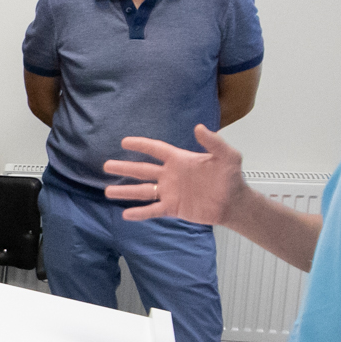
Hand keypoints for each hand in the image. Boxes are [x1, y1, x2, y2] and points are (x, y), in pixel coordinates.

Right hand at [106, 123, 244, 223]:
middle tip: (107, 165)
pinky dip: (139, 213)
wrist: (233, 203)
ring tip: (108, 190)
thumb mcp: (227, 156)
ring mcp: (169, 192)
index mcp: (179, 160)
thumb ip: (214, 142)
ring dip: (126, 190)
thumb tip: (198, 127)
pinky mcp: (172, 208)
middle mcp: (170, 175)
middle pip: (142, 170)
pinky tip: (125, 214)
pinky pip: (152, 210)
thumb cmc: (231, 177)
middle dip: (125, 167)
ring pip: (142, 191)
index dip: (141, 145)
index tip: (124, 142)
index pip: (156, 150)